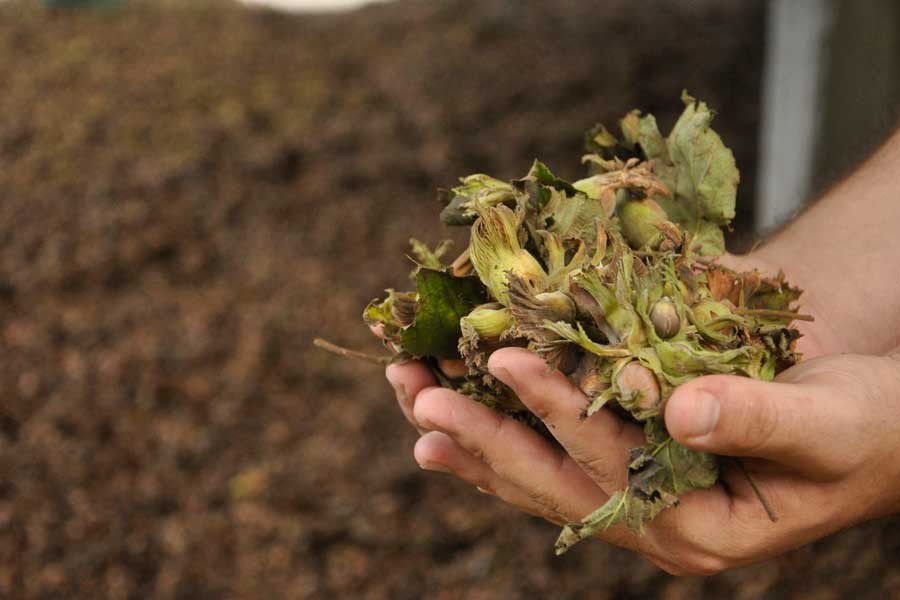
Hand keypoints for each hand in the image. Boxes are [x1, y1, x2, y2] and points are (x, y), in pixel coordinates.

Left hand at [387, 347, 899, 574]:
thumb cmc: (865, 426)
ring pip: (540, 478)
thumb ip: (756, 419)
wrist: (873, 433)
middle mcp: (657, 527)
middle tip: (417, 395)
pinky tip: (452, 425)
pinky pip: (553, 463)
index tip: (504, 356)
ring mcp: (638, 505)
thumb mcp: (827, 422)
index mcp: (703, 529)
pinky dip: (503, 439)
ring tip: (412, 404)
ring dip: (475, 440)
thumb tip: (676, 408)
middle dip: (485, 436)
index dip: (558, 409)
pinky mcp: (630, 476)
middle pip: (554, 483)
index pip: (613, 467)